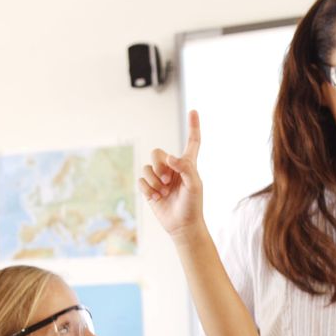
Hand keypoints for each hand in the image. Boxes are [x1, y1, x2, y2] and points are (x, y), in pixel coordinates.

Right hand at [138, 110, 204, 240]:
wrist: (182, 225)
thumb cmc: (192, 205)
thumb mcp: (194, 185)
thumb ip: (185, 167)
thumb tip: (170, 157)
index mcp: (188, 164)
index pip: (192, 142)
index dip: (193, 126)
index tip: (193, 110)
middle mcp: (173, 168)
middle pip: (157, 153)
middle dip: (159, 166)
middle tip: (167, 181)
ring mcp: (160, 178)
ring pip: (147, 167)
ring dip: (153, 181)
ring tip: (163, 192)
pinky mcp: (149, 188)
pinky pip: (141, 179)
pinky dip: (147, 188)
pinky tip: (156, 198)